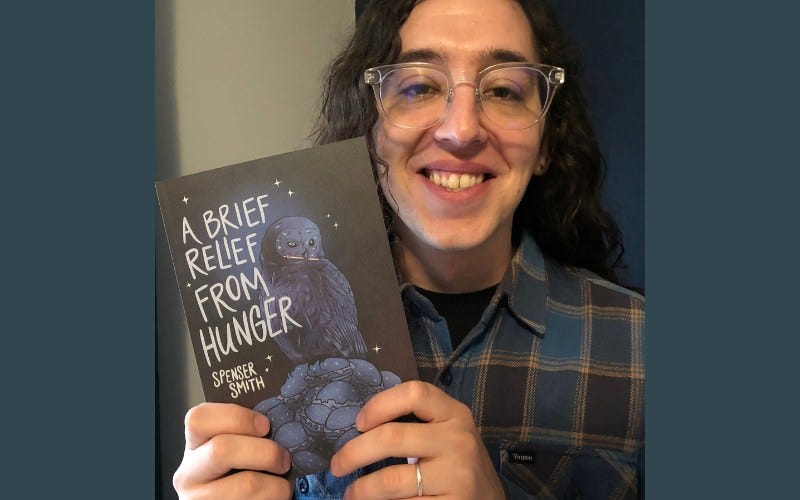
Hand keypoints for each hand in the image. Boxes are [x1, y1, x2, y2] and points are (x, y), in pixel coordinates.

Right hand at [173, 402, 292, 498]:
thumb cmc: (243, 474)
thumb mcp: (236, 449)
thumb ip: (246, 434)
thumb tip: (281, 420)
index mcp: (194, 445)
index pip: (199, 419)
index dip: (237, 417)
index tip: (265, 425)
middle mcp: (189, 474)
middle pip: (221, 450)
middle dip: (265, 452)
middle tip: (284, 459)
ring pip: (245, 484)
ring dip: (277, 484)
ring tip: (283, 484)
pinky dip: (275, 498)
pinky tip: (273, 497)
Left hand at [330, 381, 504, 498]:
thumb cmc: (457, 463)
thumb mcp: (446, 433)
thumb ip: (416, 424)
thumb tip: (360, 428)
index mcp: (454, 414)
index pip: (414, 393)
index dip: (379, 404)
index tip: (358, 423)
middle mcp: (459, 440)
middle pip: (392, 437)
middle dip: (354, 452)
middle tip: (337, 465)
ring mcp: (458, 476)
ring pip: (391, 481)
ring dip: (361, 490)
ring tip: (351, 494)